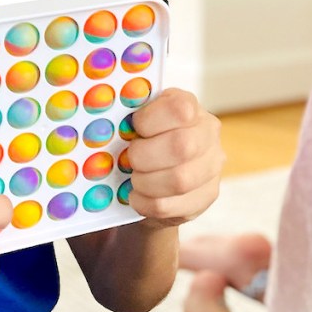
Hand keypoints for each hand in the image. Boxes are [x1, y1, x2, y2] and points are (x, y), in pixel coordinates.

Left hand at [125, 88, 224, 228]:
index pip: (180, 109)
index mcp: (189, 106)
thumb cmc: (143, 138)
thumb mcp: (137, 118)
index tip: (134, 128)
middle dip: (144, 156)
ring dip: (145, 182)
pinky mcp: (206, 195)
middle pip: (181, 147)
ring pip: (180, 180)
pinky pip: (173, 205)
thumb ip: (126, 114)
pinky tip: (137, 196)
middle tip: (130, 159)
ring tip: (133, 179)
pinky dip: (146, 203)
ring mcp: (211, 166)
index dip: (150, 121)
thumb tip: (99, 113)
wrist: (156, 174)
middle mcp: (207, 133)